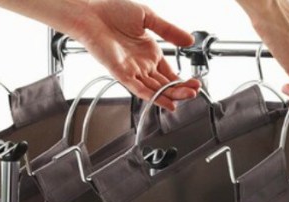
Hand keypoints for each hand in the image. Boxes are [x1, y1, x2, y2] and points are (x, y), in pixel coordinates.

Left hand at [69, 0, 201, 109]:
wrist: (92, 12)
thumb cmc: (112, 11)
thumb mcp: (148, 17)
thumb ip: (169, 30)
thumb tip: (189, 40)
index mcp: (150, 52)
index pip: (170, 73)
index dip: (183, 80)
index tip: (196, 83)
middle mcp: (142, 64)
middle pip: (165, 84)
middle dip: (181, 90)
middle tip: (195, 92)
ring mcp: (133, 70)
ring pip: (156, 89)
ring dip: (172, 95)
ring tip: (188, 96)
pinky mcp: (121, 74)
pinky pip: (140, 89)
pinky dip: (154, 97)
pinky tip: (167, 103)